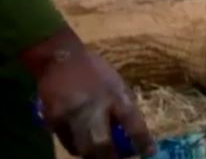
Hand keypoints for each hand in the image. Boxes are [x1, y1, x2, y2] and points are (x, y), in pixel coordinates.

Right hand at [22, 27, 154, 158]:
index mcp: (115, 94)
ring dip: (94, 156)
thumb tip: (131, 133)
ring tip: (103, 156)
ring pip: (83, 149)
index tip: (150, 154)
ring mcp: (71, 115)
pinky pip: (67, 143)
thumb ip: (123, 106)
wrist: (61, 58)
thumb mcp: (116, 83)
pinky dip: (78, 148)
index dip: (142, 141)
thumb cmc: (94, 70)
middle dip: (111, 158)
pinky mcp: (54, 120)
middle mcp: (94, 106)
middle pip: (102, 143)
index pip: (132, 122)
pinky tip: (83, 145)